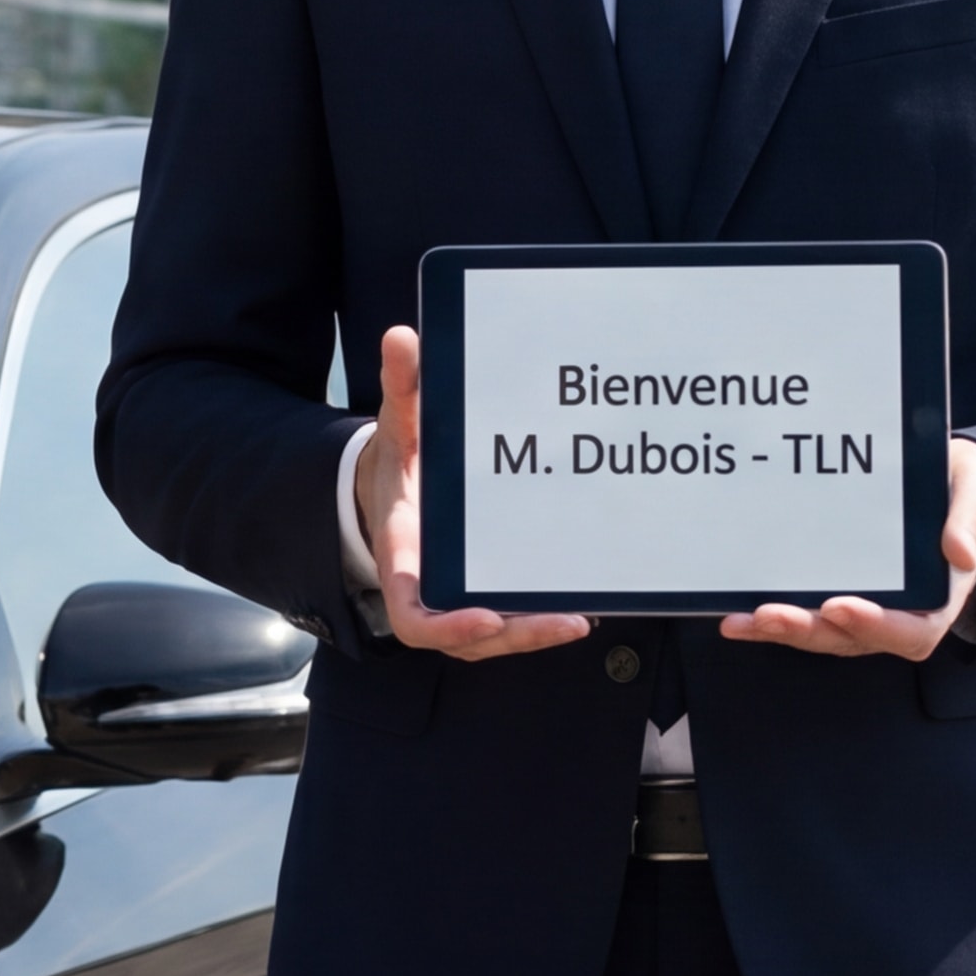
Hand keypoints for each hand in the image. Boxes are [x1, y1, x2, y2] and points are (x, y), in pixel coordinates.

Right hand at [353, 325, 592, 659]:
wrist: (392, 484)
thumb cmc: (400, 459)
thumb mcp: (398, 421)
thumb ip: (402, 385)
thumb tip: (402, 338)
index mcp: (402, 555)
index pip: (414, 614)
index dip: (448, 625)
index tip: (486, 617)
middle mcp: (428, 586)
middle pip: (467, 636)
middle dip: (516, 635)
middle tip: (564, 621)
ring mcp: (456, 594)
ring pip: (493, 635)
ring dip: (534, 633)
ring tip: (579, 618)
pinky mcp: (482, 590)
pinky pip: (508, 617)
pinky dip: (539, 617)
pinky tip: (583, 603)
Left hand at [718, 435, 975, 660]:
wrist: (947, 487)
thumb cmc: (963, 492)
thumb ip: (971, 519)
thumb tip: (960, 553)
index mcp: (939, 598)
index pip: (912, 630)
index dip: (876, 626)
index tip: (841, 606)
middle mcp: (900, 614)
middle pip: (853, 638)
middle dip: (810, 629)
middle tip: (770, 614)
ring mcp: (865, 609)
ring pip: (822, 633)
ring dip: (782, 630)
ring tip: (743, 619)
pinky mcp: (837, 598)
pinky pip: (804, 616)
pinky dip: (770, 621)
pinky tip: (735, 617)